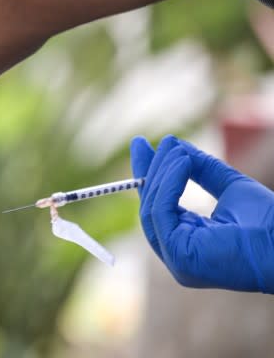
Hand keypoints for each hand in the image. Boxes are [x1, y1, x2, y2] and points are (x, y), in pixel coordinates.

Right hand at [130, 135, 273, 292]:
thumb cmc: (269, 224)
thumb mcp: (230, 187)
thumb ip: (202, 169)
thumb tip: (174, 145)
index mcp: (188, 243)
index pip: (158, 206)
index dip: (149, 175)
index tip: (141, 146)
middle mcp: (177, 255)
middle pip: (150, 207)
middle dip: (147, 172)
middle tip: (141, 141)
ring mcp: (176, 259)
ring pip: (152, 209)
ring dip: (161, 174)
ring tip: (174, 150)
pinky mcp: (179, 255)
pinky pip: (161, 212)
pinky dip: (168, 184)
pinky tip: (181, 163)